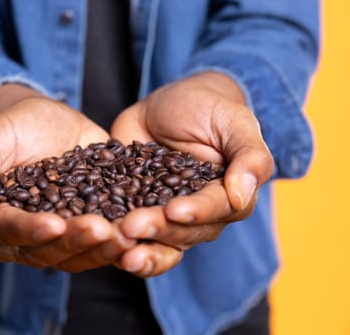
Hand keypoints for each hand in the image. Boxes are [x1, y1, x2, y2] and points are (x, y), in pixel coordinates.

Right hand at [0, 84, 134, 271]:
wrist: (47, 119)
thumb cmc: (11, 128)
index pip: (10, 233)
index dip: (31, 231)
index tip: (54, 224)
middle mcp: (26, 236)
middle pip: (48, 251)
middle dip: (75, 242)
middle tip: (101, 230)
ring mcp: (61, 234)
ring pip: (78, 253)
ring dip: (102, 248)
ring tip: (125, 235)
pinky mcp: (90, 224)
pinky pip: (105, 239)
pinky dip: (122, 238)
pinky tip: (140, 230)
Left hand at [110, 72, 273, 276]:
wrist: (167, 104)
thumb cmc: (207, 109)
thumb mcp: (233, 121)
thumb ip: (249, 155)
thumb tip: (243, 195)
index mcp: (227, 196)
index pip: (217, 210)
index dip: (196, 212)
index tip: (174, 210)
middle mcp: (198, 214)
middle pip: (183, 232)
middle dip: (158, 230)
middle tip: (131, 227)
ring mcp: (164, 215)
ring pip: (156, 239)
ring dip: (138, 246)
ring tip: (117, 243)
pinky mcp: (134, 209)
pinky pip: (127, 228)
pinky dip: (115, 237)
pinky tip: (100, 239)